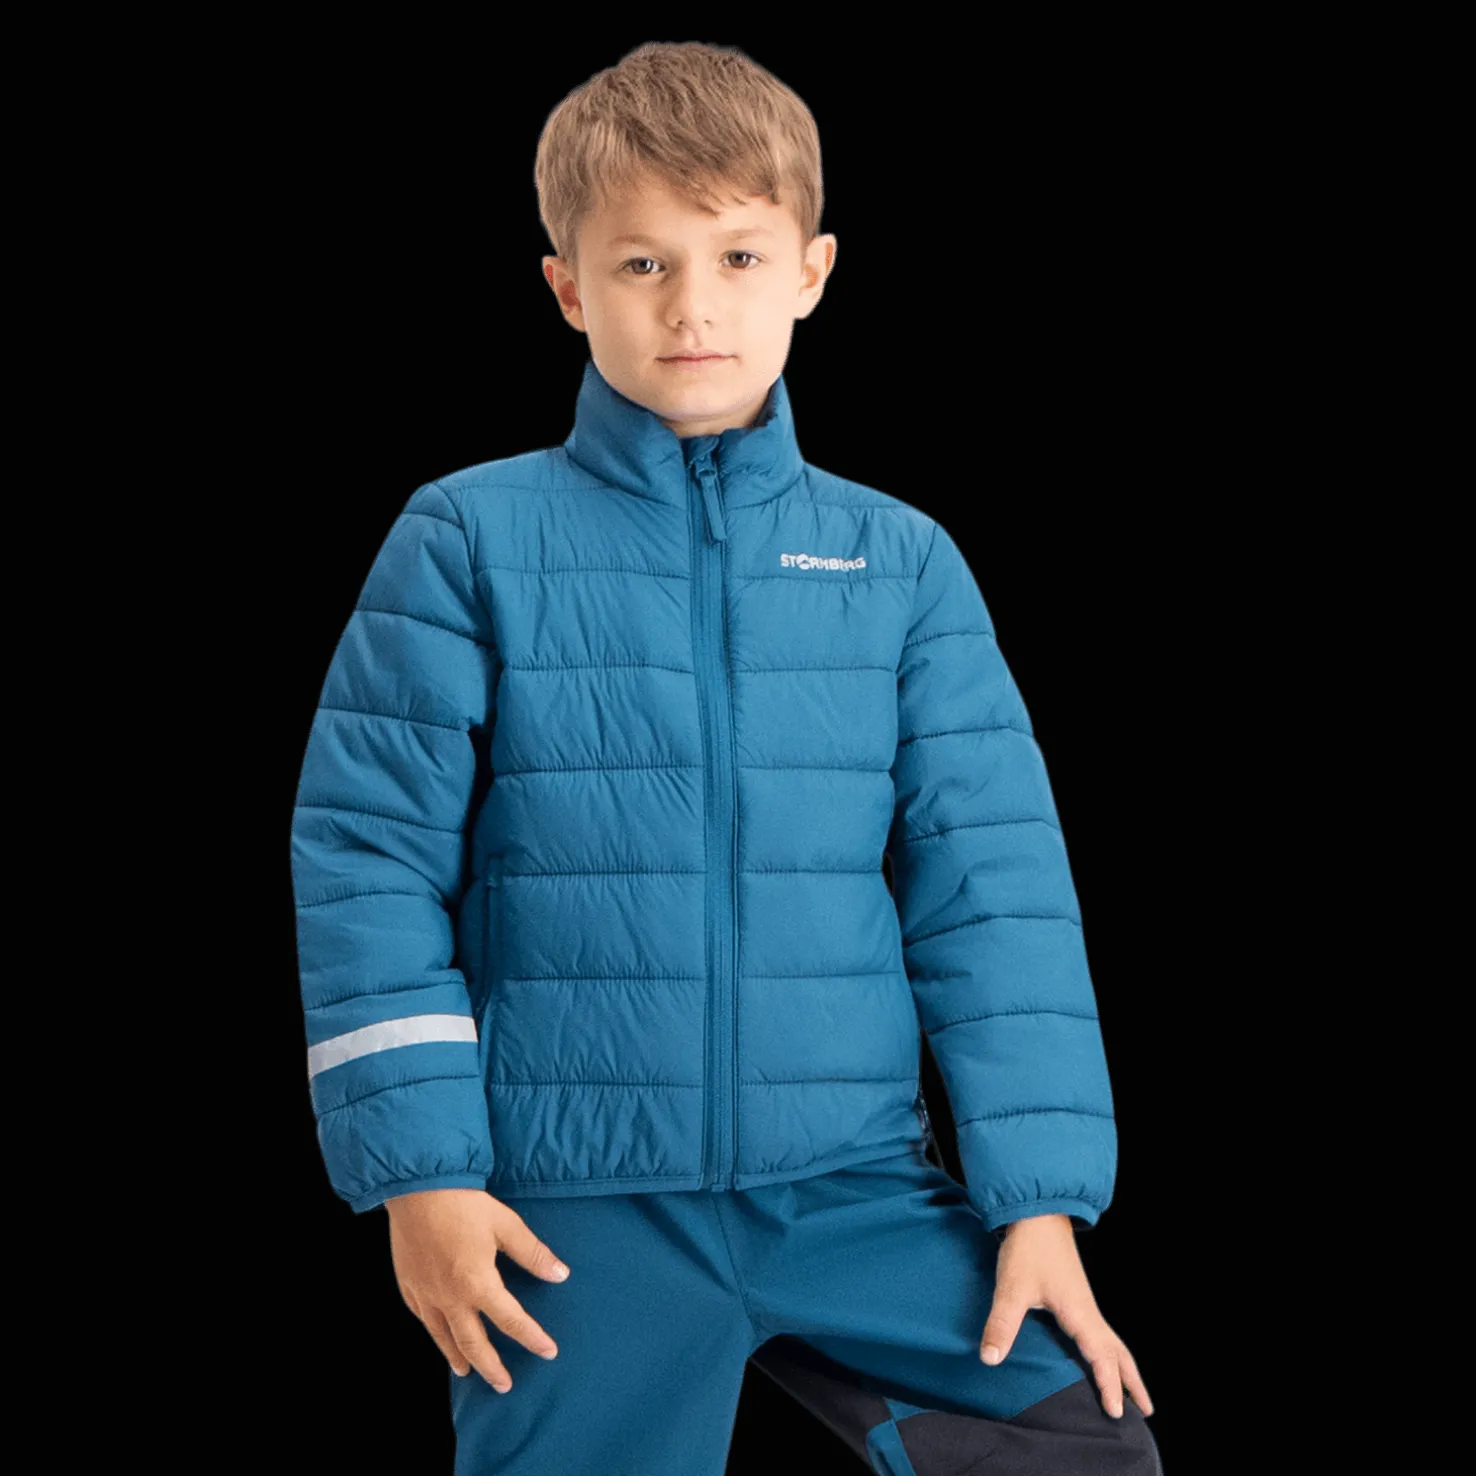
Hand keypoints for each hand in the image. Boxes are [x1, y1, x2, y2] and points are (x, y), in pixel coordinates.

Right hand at [385, 1187, 570, 1392]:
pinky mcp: (409, 1287)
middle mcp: (450, 1298)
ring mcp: (426, 1295)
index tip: (548, 1352)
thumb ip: (532, 1254)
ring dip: (459, 1358)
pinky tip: (440, 1336)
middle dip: (492, 1368)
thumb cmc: (464, 1203)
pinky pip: (423, 1320)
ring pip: (444, 1339)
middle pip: (474, 1344)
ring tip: (469, 1372)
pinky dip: (436, 1335)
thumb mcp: (506, 1225)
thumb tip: (560, 1275)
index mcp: (478, 1284)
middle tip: (504, 1384)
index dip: (532, 1338)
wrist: (418, 1188)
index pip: (512, 1321)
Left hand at [978, 1213, 1152, 1421]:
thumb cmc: (1028, 1249)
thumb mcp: (1012, 1288)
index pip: (1101, 1357)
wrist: (1037, 1213)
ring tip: (1134, 1392)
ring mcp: (1085, 1304)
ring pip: (1113, 1342)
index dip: (1108, 1385)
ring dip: (1124, 1367)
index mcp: (1080, 1314)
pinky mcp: (1076, 1297)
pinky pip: (1101, 1332)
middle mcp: (1088, 1311)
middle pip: (1119, 1353)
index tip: (1115, 1412)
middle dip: (1132, 1382)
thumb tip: (990, 1359)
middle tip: (1146, 1411)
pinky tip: (1101, 1356)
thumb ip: (1002, 1324)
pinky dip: (1110, 1352)